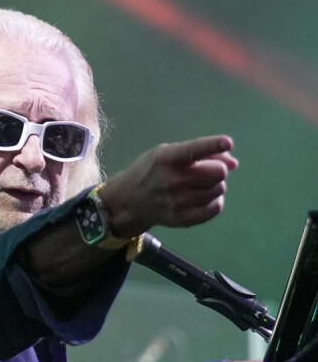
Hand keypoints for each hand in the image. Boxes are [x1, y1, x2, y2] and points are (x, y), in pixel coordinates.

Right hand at [100, 135, 237, 237]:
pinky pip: (216, 207)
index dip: (213, 145)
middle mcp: (172, 180)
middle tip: (206, 171)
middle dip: (217, 169)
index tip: (228, 142)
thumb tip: (234, 162)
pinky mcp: (183, 219)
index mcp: (166, 159)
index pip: (193, 150)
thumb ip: (200, 152)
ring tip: (199, 185)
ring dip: (214, 185)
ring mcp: (178, 202)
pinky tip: (202, 197)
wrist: (129, 201)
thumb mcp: (166, 154)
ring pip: (219, 189)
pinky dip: (214, 201)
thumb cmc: (151, 171)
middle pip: (217, 172)